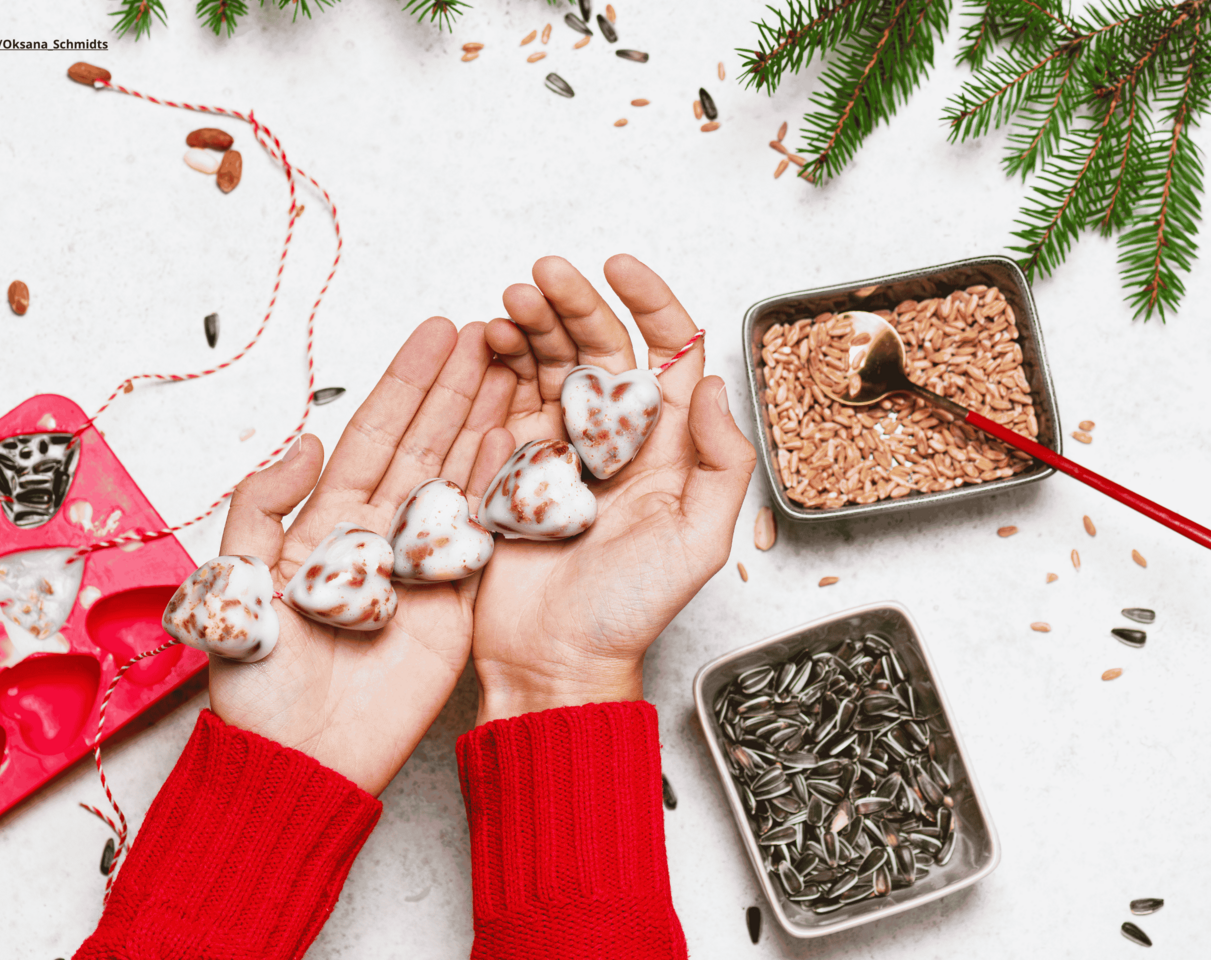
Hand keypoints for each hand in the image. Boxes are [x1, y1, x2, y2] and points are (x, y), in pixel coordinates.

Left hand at [209, 319, 515, 794]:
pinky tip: (520, 440)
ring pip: (458, 479)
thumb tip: (306, 441)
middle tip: (491, 332)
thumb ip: (263, 505)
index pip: (373, 435)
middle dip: (457, 387)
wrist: (301, 756)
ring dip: (486, 422)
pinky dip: (502, 488)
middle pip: (424, 444)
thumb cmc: (259, 681)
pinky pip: (483, 536)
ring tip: (517, 369)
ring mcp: (421, 567)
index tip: (437, 335)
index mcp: (326, 523)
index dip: (406, 383)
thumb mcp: (236, 578)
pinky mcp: (454, 605)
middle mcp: (378, 534)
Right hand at [473, 255, 757, 723]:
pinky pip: (506, 401)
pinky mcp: (512, 467)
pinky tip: (490, 340)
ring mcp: (560, 450)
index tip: (619, 268)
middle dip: (574, 302)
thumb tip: (711, 385)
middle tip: (543, 273)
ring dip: (532, 324)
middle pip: (600, 347)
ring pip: (550, 365)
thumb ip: (719, 462)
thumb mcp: (698, 542)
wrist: (554, 659)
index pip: (665, 354)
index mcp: (665, 447)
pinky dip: (497, 365)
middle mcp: (615, 438)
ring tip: (510, 301)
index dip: (649, 303)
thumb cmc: (629, 612)